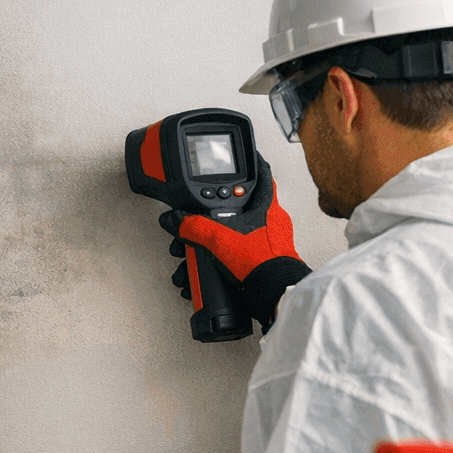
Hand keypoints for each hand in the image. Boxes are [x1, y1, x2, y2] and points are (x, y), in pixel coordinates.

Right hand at [161, 153, 310, 329]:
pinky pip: (237, 257)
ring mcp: (267, 243)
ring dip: (213, 246)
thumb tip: (177, 220)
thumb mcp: (219, 238)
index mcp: (265, 207)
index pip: (261, 176)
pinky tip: (207, 273)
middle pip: (241, 209)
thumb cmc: (261, 261)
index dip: (253, 165)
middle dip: (216, 217)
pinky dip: (219, 264)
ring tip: (197, 254)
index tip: (246, 159)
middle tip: (204, 218)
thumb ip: (194, 226)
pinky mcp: (261, 263)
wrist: (274, 293)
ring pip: (236, 235)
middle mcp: (269, 223)